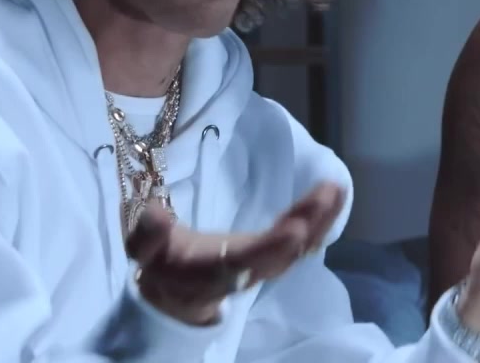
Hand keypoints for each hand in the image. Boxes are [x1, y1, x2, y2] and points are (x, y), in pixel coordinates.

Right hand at [126, 182, 345, 324]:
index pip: (246, 262)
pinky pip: (301, 241)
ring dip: (321, 221)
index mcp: (213, 271)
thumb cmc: (161, 263)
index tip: (295, 228)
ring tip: (337, 188)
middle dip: (307, 227)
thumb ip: (147, 235)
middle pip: (282, 255)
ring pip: (297, 249)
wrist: (176, 290)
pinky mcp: (272, 254)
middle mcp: (245, 271)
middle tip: (328, 194)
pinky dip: (319, 220)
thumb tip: (157, 213)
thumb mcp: (142, 251)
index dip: (271, 248)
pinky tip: (334, 196)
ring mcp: (263, 265)